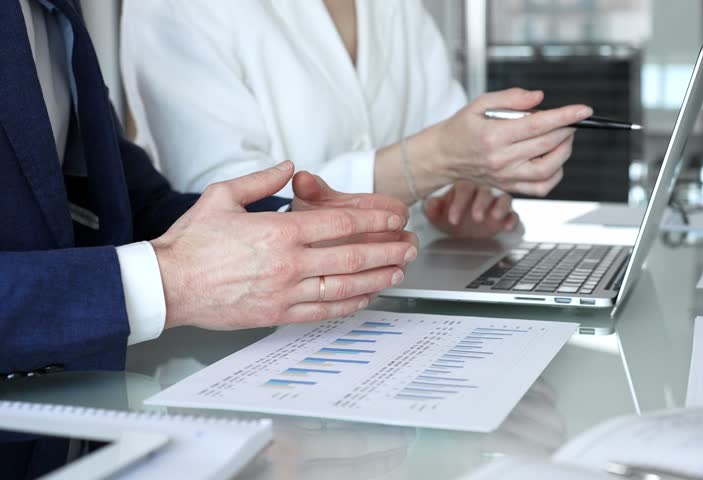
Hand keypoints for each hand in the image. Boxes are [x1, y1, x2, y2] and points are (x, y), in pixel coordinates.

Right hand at [151, 161, 417, 329]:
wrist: (167, 285)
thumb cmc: (192, 243)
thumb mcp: (222, 196)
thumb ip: (261, 180)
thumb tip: (288, 167)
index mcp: (279, 231)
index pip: (341, 224)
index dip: (375, 221)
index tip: (395, 218)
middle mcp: (289, 263)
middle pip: (353, 256)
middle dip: (388, 250)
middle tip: (410, 247)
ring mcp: (286, 292)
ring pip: (345, 286)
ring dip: (377, 279)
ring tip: (399, 272)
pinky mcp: (278, 314)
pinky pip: (323, 311)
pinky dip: (349, 305)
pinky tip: (366, 298)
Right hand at [411, 88, 592, 196]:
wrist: (443, 157)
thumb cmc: (460, 128)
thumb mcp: (479, 103)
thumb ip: (511, 98)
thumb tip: (539, 98)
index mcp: (493, 135)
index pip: (537, 125)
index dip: (564, 116)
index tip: (584, 110)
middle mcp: (501, 159)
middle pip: (546, 145)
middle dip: (567, 129)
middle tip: (571, 119)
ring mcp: (506, 176)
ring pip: (548, 169)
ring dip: (564, 152)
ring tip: (564, 137)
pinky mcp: (509, 187)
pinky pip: (541, 187)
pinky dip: (555, 175)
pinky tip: (555, 160)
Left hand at [424, 181, 518, 238]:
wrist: (460, 228)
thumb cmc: (449, 215)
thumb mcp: (437, 214)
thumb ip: (433, 208)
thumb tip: (431, 204)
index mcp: (465, 188)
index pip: (464, 189)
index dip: (459, 203)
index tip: (453, 218)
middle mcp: (482, 192)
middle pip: (485, 192)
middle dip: (481, 203)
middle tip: (476, 216)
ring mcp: (495, 203)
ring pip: (503, 199)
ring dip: (501, 207)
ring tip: (496, 216)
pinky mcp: (505, 215)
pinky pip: (513, 214)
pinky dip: (512, 219)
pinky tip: (507, 226)